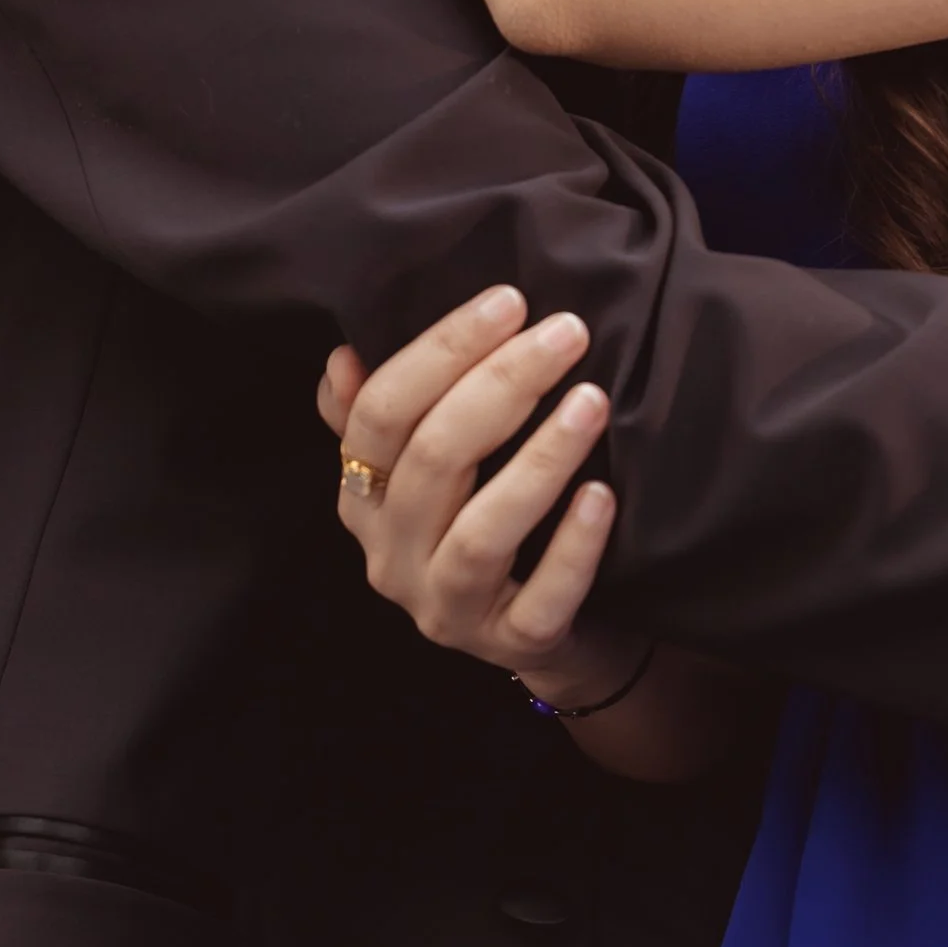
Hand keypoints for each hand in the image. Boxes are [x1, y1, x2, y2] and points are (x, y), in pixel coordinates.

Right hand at [318, 284, 646, 709]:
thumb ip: (382, 414)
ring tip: (591, 400)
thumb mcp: (429, 470)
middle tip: (567, 332)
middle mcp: (391, 557)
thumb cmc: (490, 521)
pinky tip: (602, 495)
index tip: (508, 301)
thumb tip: (345, 354)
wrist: (551, 633)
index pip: (379, 414)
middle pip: (434, 459)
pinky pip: (542, 598)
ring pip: (481, 531)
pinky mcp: (510, 646)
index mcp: (363, 499)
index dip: (439, 351)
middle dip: (502, 384)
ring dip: (540, 458)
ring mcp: (447, 608)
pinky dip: (573, 545)